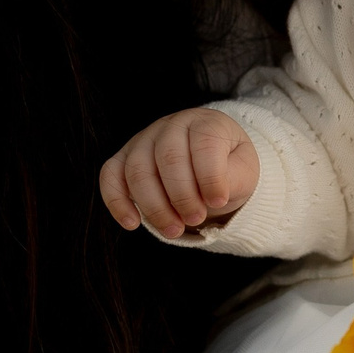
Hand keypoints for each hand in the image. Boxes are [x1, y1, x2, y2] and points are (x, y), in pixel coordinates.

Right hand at [99, 108, 260, 237]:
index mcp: (205, 123)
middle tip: (195, 219)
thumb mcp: (243, 170)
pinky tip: (132, 224)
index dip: (210, 177)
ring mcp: (143, 140)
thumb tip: (213, 195)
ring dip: (154, 206)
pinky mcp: (124, 158)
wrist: (212, 163)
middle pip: (168, 158)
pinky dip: (117, 202)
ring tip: (174, 230)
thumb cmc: (228, 166)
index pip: (204, 144)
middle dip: (182, 196)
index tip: (219, 202)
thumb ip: (234, 178)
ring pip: (138, 170)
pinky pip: (110, 176)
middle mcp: (171, 126)